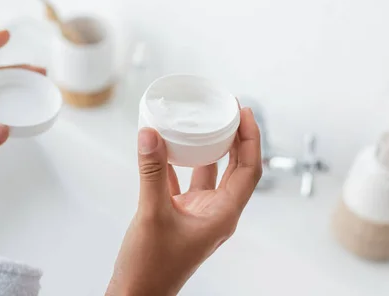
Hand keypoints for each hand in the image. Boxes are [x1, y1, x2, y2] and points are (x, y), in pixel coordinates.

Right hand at [107, 108, 261, 295]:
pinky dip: (179, 163)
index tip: (244, 113)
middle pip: (235, 168)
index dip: (251, 140)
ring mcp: (198, 213)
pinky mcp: (179, 214)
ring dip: (207, 149)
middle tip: (228, 111)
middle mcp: (215, 212)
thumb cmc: (152, 266)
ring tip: (202, 123)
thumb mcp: (153, 213)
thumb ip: (152, 172)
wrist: (137, 294)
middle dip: (235, 139)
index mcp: (222, 214)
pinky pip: (185, 181)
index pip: (249, 170)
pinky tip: (167, 148)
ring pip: (210, 173)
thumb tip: (151, 134)